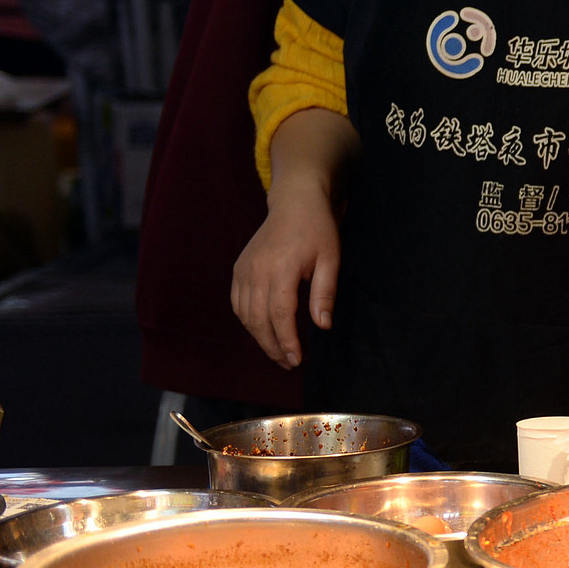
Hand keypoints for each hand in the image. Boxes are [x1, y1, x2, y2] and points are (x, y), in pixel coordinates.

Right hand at [231, 184, 341, 369]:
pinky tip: (263, 332)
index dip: (286, 340)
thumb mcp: (331, 259)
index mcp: (280, 268)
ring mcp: (243, 270)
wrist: (295, 203)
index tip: (297, 359)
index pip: (279, 314)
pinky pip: (237, 303)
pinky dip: (248, 321)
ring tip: (278, 353)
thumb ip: (325, 293)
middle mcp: (256, 271)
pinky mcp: (239, 269)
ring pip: (245, 314)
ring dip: (259, 337)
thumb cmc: (318, 230)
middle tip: (289, 364)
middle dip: (273, 346)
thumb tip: (323, 326)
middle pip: (258, 319)